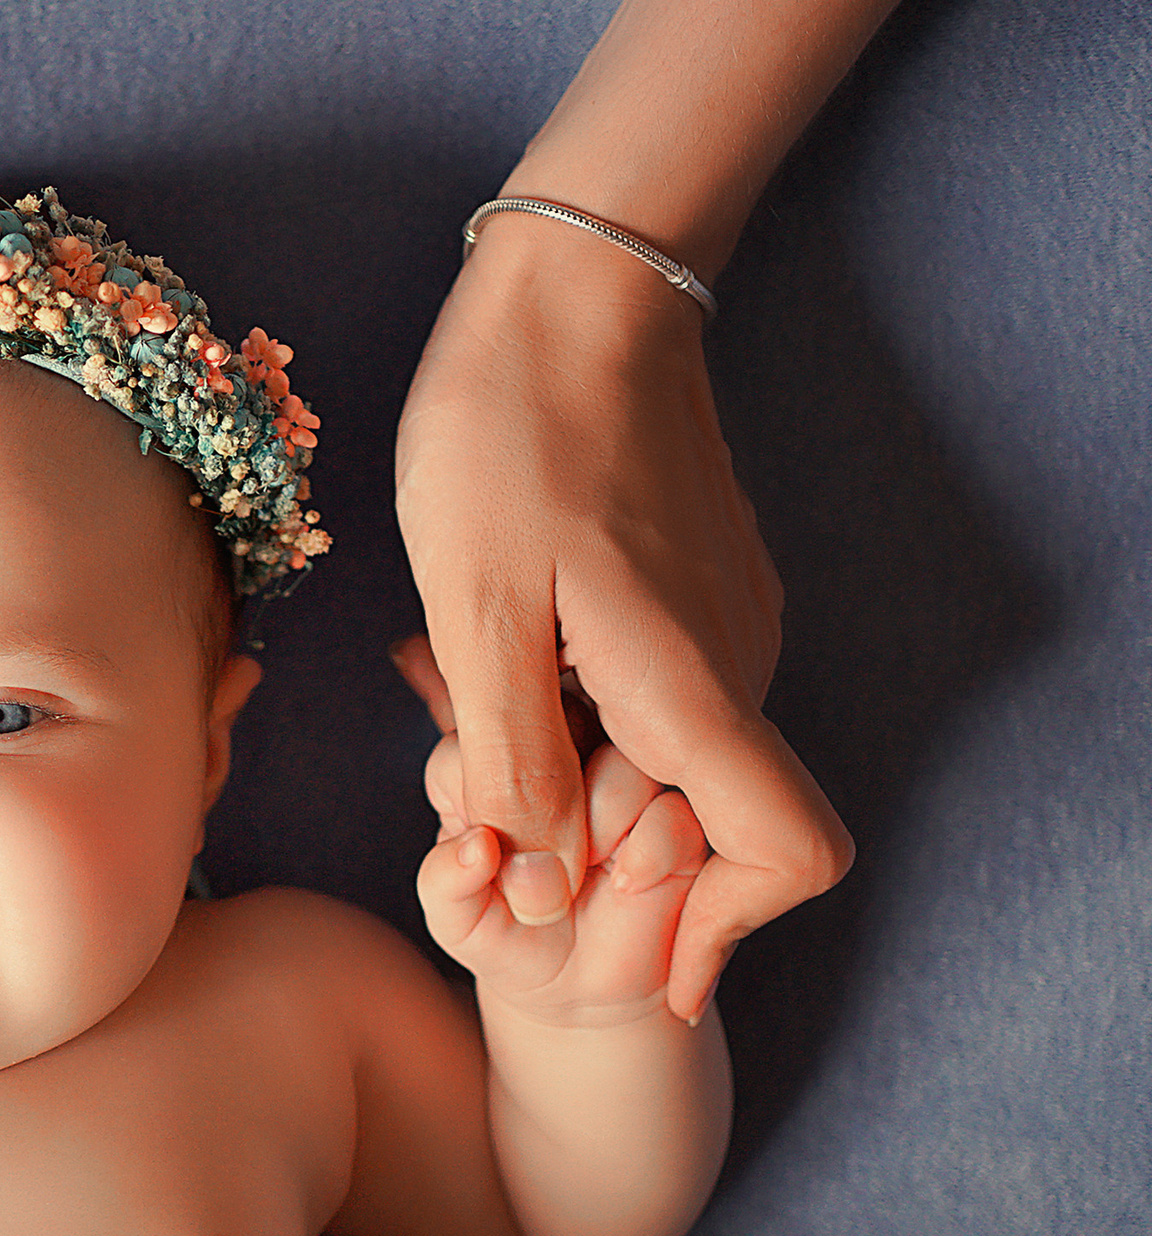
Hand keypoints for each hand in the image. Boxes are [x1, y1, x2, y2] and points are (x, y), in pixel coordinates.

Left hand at [393, 219, 851, 1024]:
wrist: (575, 287)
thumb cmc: (510, 435)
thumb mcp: (475, 609)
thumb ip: (512, 758)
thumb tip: (543, 890)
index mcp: (696, 687)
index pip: (784, 855)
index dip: (716, 926)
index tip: (626, 948)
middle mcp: (738, 664)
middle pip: (694, 819)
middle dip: (582, 837)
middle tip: (455, 774)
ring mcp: (726, 621)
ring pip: (661, 752)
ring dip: (563, 764)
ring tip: (451, 688)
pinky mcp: (698, 585)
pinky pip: (651, 690)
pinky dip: (573, 706)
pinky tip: (482, 647)